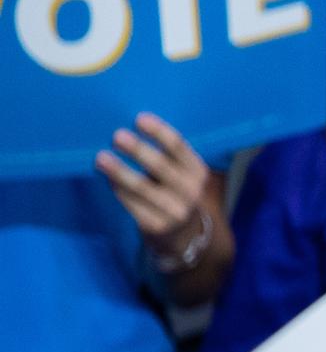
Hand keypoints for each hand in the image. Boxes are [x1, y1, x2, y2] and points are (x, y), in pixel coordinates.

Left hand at [96, 113, 211, 251]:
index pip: (179, 148)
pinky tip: (108, 178)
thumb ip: (165, 155)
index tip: (139, 118)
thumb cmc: (174, 190)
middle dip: (138, 150)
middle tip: (117, 135)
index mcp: (198, 171)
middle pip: (161, 166)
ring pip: (142, 187)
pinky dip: (118, 189)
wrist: (184, 233)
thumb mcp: (181, 173)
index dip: (159, 132)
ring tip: (101, 158)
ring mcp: (174, 211)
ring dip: (120, 171)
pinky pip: (132, 203)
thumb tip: (129, 130)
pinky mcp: (156, 225)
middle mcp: (190, 191)